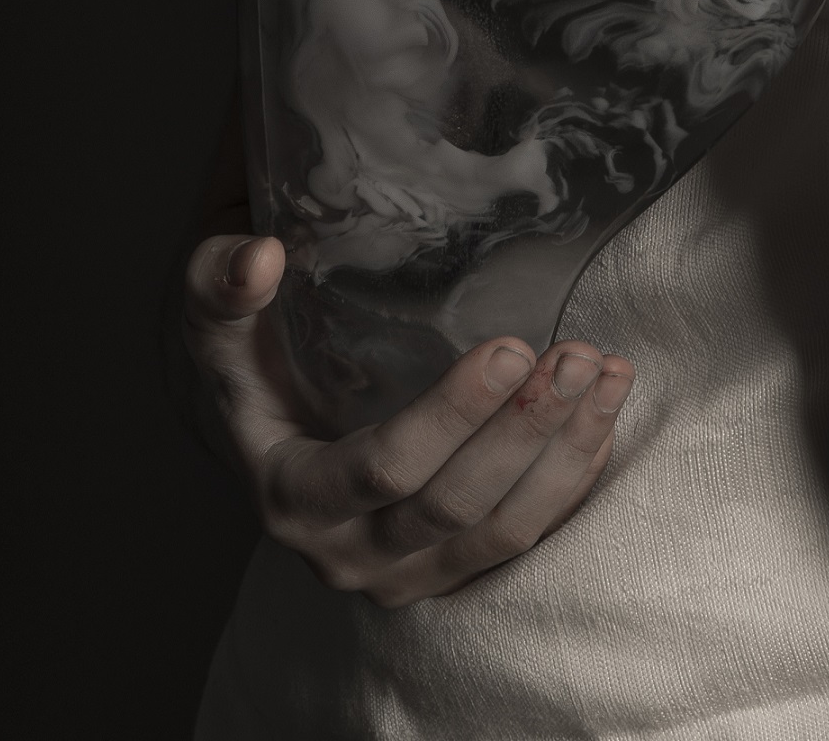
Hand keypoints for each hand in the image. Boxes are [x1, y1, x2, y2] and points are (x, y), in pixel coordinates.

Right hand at [183, 234, 634, 603]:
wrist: (273, 425)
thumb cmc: (252, 362)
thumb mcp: (219, 323)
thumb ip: (220, 284)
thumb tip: (258, 257)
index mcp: (292, 497)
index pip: (381, 469)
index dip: (452, 416)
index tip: (512, 346)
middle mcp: (349, 553)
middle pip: (453, 506)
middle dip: (525, 429)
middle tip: (579, 354)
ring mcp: (406, 572)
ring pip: (501, 531)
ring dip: (564, 452)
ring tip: (609, 370)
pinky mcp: (451, 568)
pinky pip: (523, 538)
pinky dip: (571, 479)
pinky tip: (605, 415)